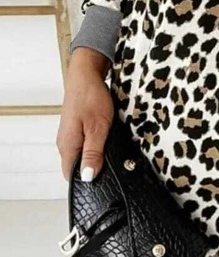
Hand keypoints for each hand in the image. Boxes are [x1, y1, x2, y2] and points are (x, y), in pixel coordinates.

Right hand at [57, 47, 113, 182]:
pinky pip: (86, 144)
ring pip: (83, 155)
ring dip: (97, 155)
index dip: (88, 181)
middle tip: (114, 163)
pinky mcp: (77, 129)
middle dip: (96, 168)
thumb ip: (93, 153)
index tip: (105, 181)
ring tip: (110, 148)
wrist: (86, 75)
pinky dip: (97, 144)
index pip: (72, 176)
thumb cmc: (90, 98)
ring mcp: (70, 136)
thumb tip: (87, 177)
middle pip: (78, 167)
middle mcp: (65, 144)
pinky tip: (106, 138)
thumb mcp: (98, 128)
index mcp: (67, 147)